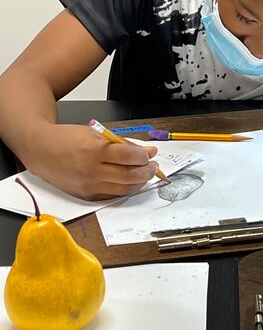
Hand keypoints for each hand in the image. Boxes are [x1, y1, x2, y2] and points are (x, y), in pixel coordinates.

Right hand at [27, 124, 158, 199]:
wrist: (42, 151)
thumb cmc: (68, 138)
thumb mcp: (96, 134)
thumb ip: (122, 143)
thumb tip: (145, 151)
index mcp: (95, 151)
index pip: (129, 156)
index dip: (144, 156)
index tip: (150, 153)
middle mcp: (92, 171)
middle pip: (129, 175)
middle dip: (146, 171)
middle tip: (153, 165)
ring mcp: (89, 185)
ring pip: (123, 188)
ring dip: (139, 182)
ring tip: (146, 173)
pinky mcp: (86, 195)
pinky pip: (112, 195)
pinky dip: (125, 189)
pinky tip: (131, 181)